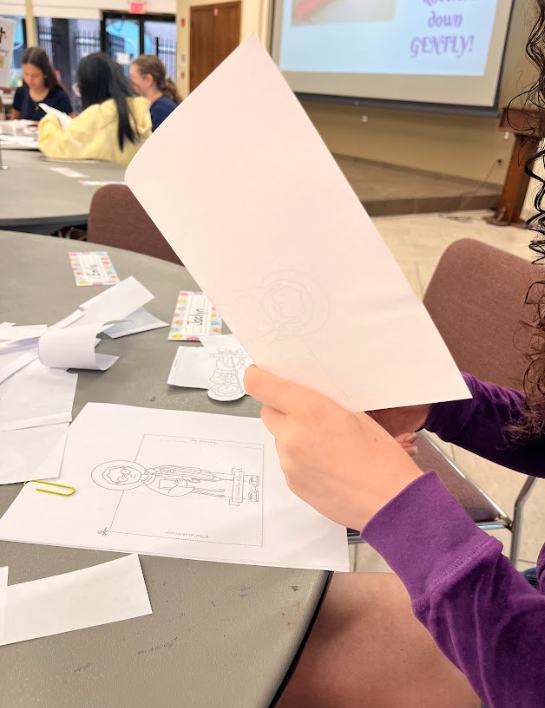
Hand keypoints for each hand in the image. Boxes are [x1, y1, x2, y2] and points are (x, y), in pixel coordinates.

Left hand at [244, 366, 421, 530]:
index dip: (258, 375)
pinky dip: (300, 457)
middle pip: (267, 410)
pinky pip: (288, 461)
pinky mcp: (292, 483)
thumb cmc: (381, 457)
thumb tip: (302, 392)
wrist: (390, 502)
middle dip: (281, 406)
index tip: (262, 373)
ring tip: (326, 442)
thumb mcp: (355, 413)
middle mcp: (292, 435)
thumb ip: (322, 401)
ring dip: (293, 433)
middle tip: (306, 409)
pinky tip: (327, 461)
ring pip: (279, 437)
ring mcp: (289, 462)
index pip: (259, 384)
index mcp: (308, 410)